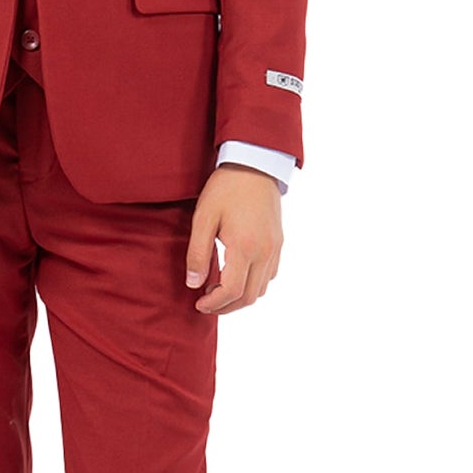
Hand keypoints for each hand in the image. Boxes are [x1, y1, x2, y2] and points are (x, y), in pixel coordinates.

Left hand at [185, 163, 283, 314]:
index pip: (232, 291)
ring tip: (218, 290)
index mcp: (245, 247)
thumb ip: (198, 253)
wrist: (254, 165)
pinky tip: (236, 276)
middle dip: (226, 307)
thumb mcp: (203, 218)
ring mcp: (274, 248)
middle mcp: (265, 252)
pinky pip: (269, 275)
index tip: (198, 304)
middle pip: (249, 297)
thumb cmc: (226, 188)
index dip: (214, 304)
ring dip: (240, 298)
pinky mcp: (278, 243)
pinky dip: (253, 285)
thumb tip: (193, 283)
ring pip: (261, 289)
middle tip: (206, 303)